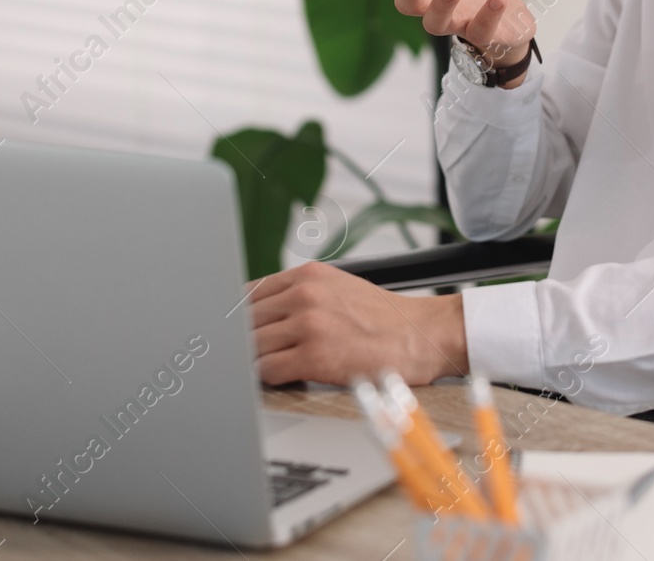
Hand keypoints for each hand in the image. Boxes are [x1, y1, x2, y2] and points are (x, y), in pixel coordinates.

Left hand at [249, 261, 468, 385]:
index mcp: (308, 275)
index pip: (248, 293)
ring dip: (254, 360)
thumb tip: (259, 313)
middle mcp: (305, 294)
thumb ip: (299, 294)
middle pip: (245, 320)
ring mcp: (308, 324)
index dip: (237, 317)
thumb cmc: (383, 318)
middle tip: (239, 356)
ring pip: (252, 345)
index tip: (231, 332)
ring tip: (262, 368)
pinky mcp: (314, 356)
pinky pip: (267, 369)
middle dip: (241, 340)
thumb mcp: (338, 288)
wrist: (422, 335)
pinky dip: (267, 377)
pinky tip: (279, 377)